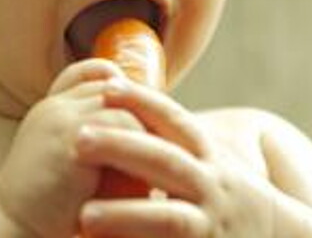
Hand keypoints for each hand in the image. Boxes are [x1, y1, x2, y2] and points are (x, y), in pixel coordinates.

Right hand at [0, 60, 145, 237]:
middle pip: (111, 85)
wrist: (13, 232)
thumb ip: (98, 142)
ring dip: (144, 130)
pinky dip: (141, 144)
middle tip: (165, 137)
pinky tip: (147, 170)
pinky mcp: (70, 137)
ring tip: (159, 157)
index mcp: (52, 110)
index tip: (143, 118)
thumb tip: (150, 139)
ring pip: (122, 103)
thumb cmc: (49, 208)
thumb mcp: (72, 165)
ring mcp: (59, 118)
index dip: (121, 88)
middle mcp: (54, 108)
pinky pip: (123, 123)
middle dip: (141, 108)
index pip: (92, 73)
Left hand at [75, 80, 311, 237]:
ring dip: (127, 216)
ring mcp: (209, 224)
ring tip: (85, 216)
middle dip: (122, 148)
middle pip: (165, 161)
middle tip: (78, 138)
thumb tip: (133, 113)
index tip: (107, 86)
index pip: (175, 121)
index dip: (143, 100)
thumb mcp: (213, 164)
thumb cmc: (234, 197)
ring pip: (168, 219)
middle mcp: (211, 185)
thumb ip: (176, 145)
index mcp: (209, 156)